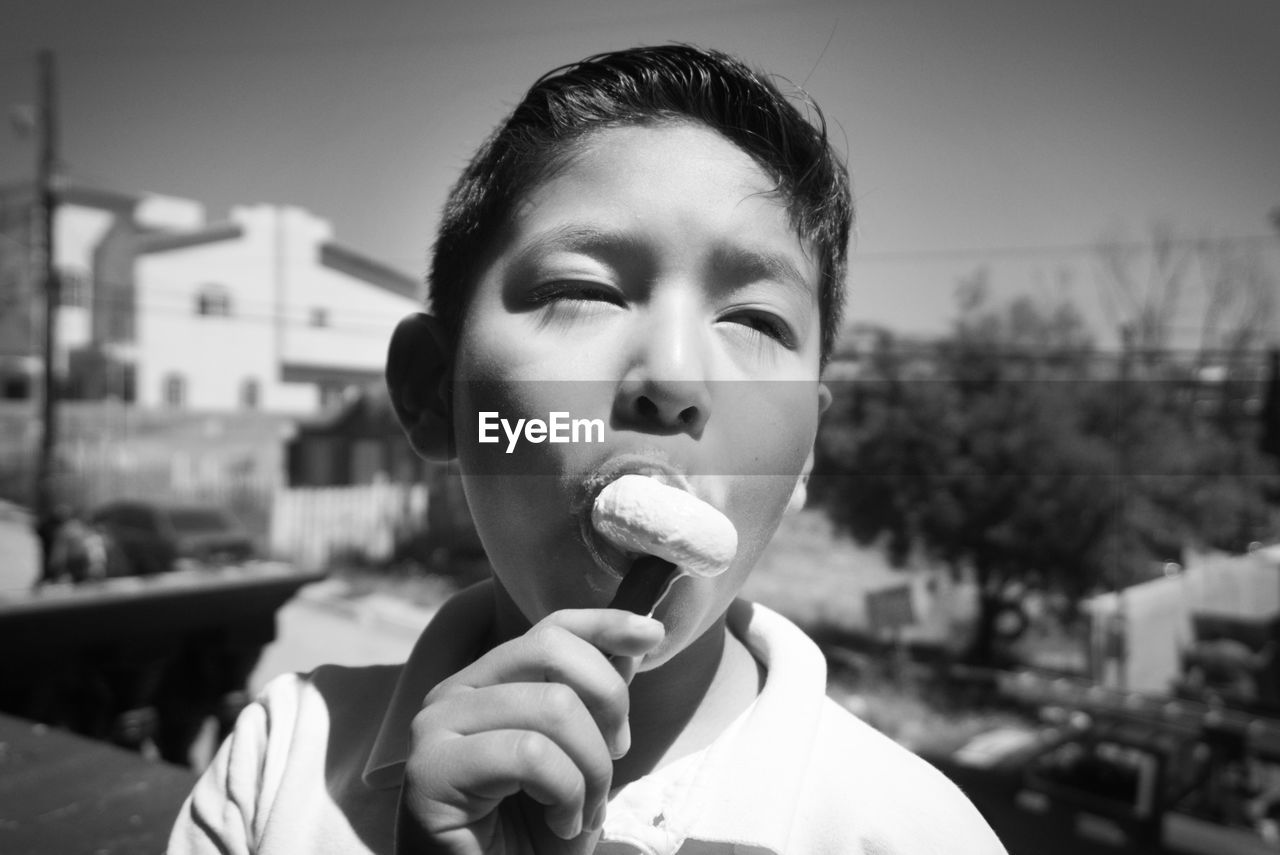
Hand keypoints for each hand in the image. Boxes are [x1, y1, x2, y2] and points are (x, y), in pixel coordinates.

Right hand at [396, 608, 664, 854]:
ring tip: (580, 812)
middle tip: (613, 761)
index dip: (604, 624)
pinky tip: (558, 824)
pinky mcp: (430, 770)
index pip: (550, 630)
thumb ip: (597, 705)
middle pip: (551, 650)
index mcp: (486, 684)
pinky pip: (529, 754)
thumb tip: (635, 644)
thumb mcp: (581, 764)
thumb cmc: (530, 840)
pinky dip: (564, 793)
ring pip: (552, 706)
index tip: (653, 635)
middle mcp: (454, 693)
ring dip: (591, 769)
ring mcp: (436, 728)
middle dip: (607, 703)